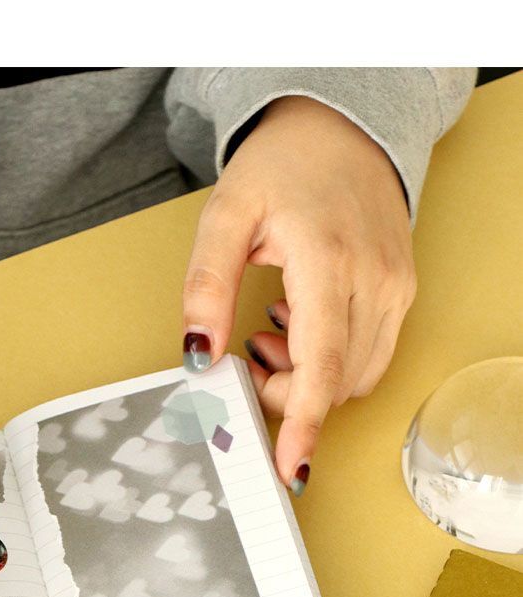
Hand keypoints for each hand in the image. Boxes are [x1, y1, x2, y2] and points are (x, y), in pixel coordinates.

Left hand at [182, 100, 416, 483]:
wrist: (340, 130)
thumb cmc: (284, 165)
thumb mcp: (226, 215)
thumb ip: (206, 285)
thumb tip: (195, 354)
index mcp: (326, 258)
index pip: (320, 362)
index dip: (302, 421)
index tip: (289, 466)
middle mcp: (372, 278)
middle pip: (335, 379)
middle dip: (287, 392)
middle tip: (249, 357)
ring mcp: (394, 287)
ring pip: (357, 375)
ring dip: (309, 377)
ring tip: (271, 331)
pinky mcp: (402, 290)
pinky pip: (371, 353)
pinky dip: (332, 360)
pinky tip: (302, 324)